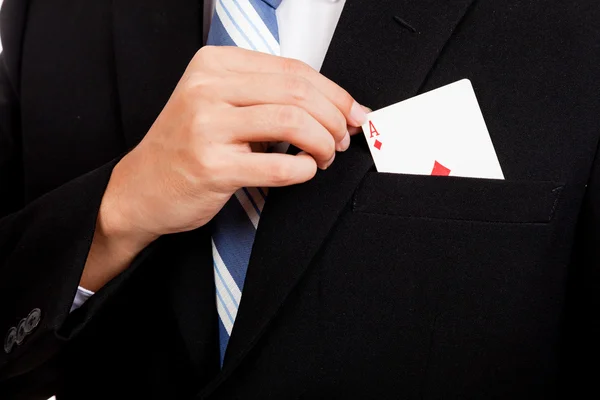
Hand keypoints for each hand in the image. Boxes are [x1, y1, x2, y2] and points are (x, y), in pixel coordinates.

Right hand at [81, 46, 367, 289]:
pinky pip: (278, 166)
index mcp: (214, 65)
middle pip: (298, 93)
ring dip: (323, 143)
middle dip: (335, 118)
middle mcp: (208, 88)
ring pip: (293, 122)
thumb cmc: (187, 147)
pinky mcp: (213, 166)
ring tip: (324, 156)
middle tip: (342, 138)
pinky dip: (304, 170)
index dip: (334, 92)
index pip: (293, 69)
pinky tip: (304, 171)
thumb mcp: (218, 104)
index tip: (353, 112)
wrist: (140, 188)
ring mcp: (207, 127)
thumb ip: (266, 96)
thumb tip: (333, 104)